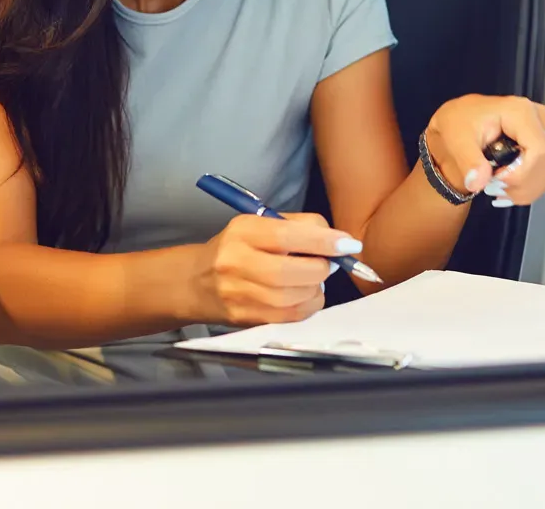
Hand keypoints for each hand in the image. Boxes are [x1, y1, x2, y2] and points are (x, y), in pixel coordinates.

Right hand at [192, 213, 359, 326]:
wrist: (196, 282)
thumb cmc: (237, 248)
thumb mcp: (260, 224)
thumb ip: (299, 226)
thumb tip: (338, 241)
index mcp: (242, 232)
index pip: (288, 236)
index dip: (323, 241)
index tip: (348, 244)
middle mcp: (236, 263)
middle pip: (293, 272)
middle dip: (322, 268)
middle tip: (329, 262)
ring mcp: (239, 295)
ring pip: (295, 297)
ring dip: (315, 287)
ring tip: (311, 277)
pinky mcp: (246, 318)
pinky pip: (291, 316)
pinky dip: (307, 305)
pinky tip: (303, 294)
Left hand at [424, 95, 544, 206]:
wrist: (460, 124)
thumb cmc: (459, 124)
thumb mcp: (455, 139)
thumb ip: (467, 161)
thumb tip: (478, 181)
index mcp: (520, 111)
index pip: (539, 149)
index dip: (522, 173)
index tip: (498, 180)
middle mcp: (539, 117)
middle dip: (522, 184)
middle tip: (495, 186)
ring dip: (527, 189)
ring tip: (500, 187)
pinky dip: (531, 187)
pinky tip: (510, 186)